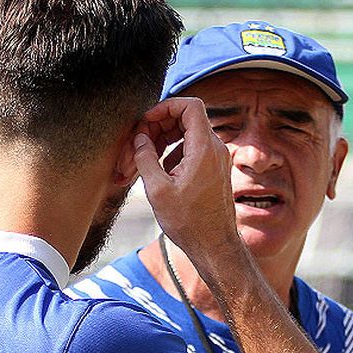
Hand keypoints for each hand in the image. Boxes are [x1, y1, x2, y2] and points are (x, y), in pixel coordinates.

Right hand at [133, 97, 238, 254]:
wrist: (213, 246)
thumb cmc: (189, 222)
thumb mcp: (158, 190)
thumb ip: (145, 158)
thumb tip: (139, 138)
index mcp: (204, 148)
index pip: (189, 106)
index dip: (165, 107)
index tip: (146, 122)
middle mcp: (215, 148)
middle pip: (184, 119)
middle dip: (157, 129)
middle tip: (136, 147)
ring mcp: (216, 159)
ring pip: (185, 136)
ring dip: (161, 143)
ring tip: (140, 164)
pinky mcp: (214, 169)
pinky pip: (191, 150)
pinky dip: (171, 154)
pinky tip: (157, 174)